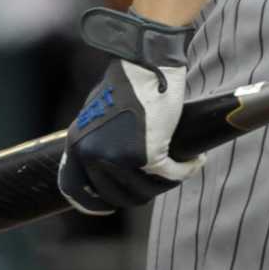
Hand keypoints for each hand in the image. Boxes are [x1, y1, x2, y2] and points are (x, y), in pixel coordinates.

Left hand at [57, 9, 200, 212]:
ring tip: (177, 166)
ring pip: (146, 189)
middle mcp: (94, 154)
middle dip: (139, 192)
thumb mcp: (97, 114)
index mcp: (77, 143)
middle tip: (154, 179)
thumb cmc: (126, 82)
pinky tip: (195, 161)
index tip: (107, 207)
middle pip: (117, 196)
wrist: (147, 62)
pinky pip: (171, 174)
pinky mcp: (148, 153)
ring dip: (164, 182)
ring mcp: (120, 157)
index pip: (73, 189)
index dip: (91, 203)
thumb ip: (94, 141)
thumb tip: (101, 167)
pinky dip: (186, 169)